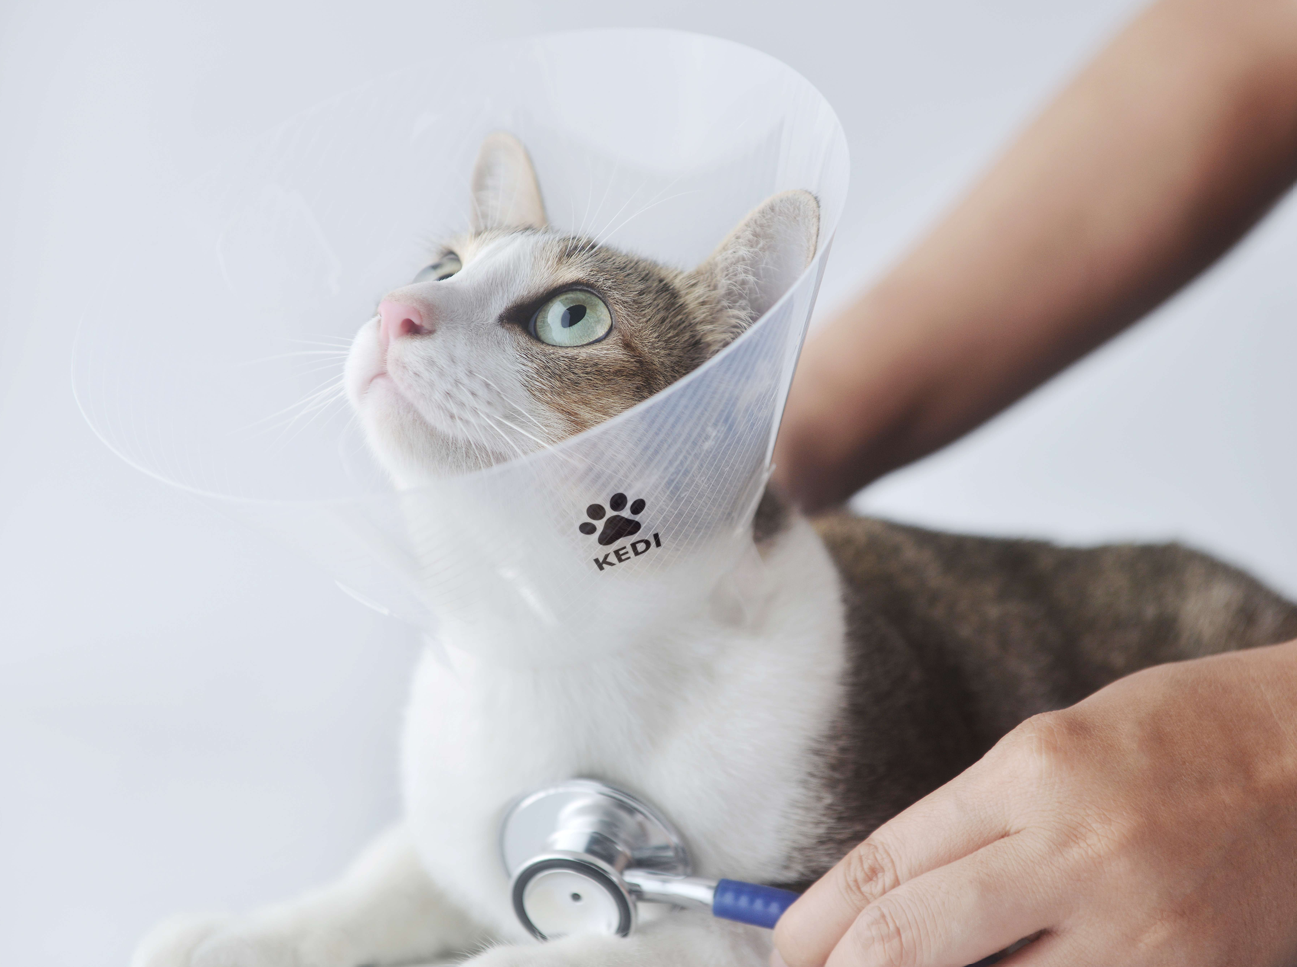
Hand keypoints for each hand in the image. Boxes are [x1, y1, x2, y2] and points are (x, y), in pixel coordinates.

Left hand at [773, 640, 1296, 966]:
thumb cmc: (1179, 732)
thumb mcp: (1051, 746)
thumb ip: (970, 824)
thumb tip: (885, 898)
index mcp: (1031, 773)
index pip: (885, 866)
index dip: (813, 919)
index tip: (783, 941)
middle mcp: (1075, 855)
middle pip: (907, 944)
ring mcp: (1136, 933)